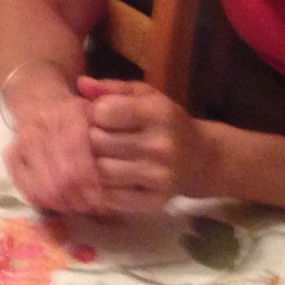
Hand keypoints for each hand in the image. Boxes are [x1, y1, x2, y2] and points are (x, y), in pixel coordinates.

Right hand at [3, 73, 105, 214]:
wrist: (38, 98)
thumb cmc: (76, 112)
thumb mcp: (97, 113)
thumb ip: (110, 137)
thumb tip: (118, 176)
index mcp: (69, 114)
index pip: (78, 159)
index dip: (89, 185)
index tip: (101, 200)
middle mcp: (43, 125)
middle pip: (61, 178)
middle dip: (78, 200)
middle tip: (91, 208)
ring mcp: (23, 140)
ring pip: (43, 188)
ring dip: (62, 204)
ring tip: (76, 207)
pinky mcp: (11, 154)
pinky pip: (26, 188)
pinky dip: (44, 202)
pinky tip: (58, 203)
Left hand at [79, 77, 208, 213]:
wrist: (202, 159)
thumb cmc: (167, 122)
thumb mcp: (145, 96)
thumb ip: (112, 89)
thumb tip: (81, 84)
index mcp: (157, 113)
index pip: (104, 111)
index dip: (94, 113)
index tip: (99, 116)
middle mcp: (160, 144)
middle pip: (99, 142)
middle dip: (91, 139)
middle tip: (97, 139)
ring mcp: (158, 175)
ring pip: (102, 171)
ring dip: (95, 165)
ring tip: (102, 158)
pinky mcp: (156, 200)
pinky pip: (113, 198)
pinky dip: (104, 190)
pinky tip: (110, 180)